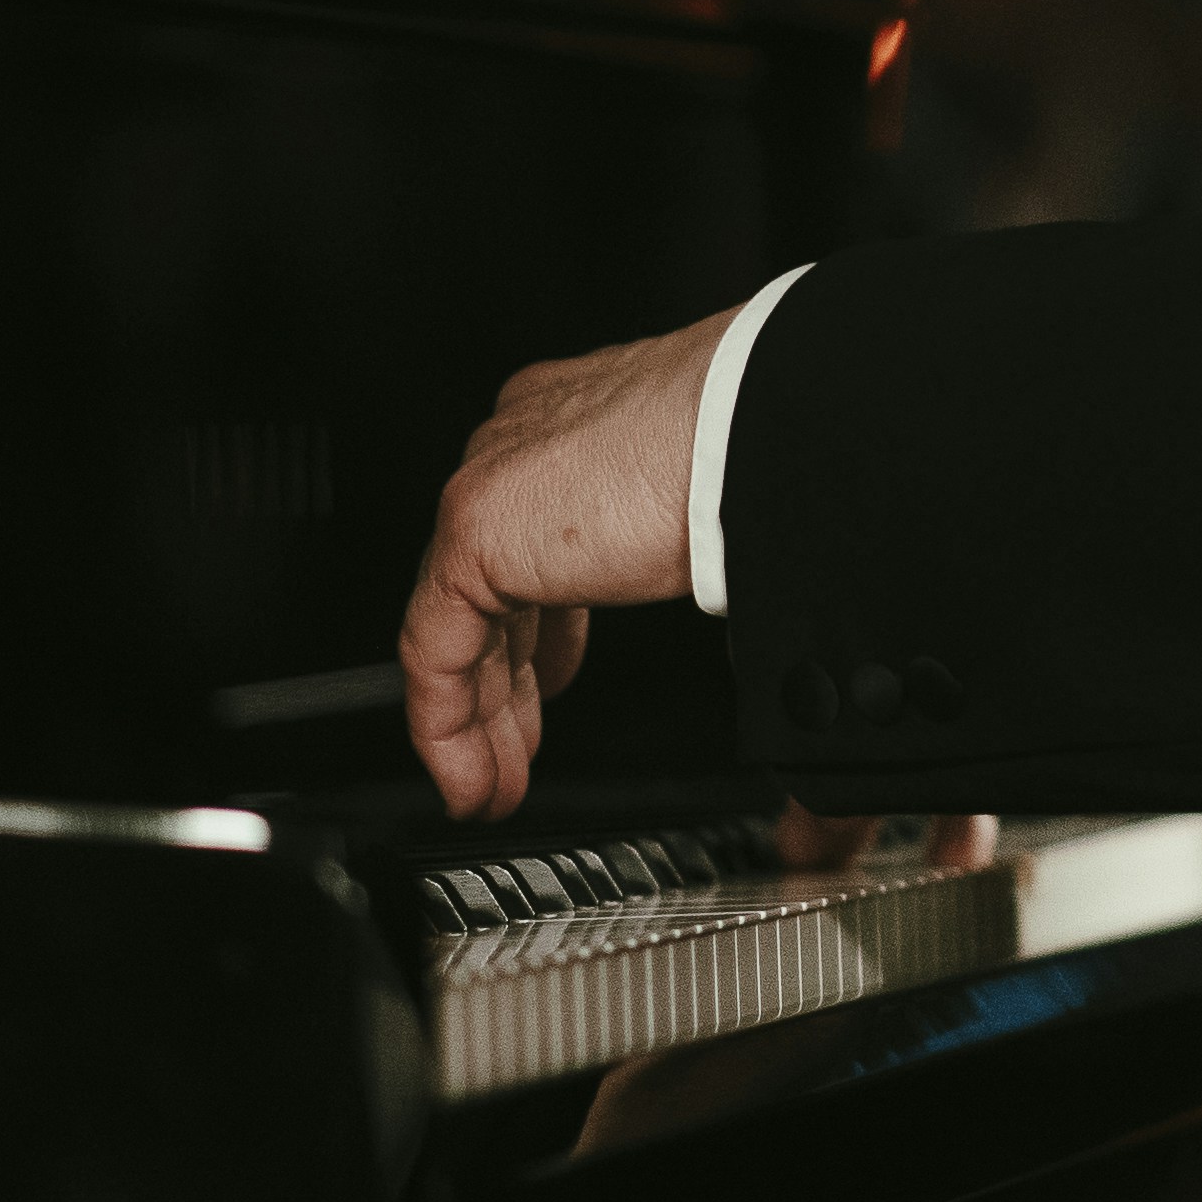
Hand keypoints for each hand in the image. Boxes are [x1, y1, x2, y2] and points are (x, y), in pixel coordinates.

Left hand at [400, 309, 732, 820]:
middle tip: (517, 748)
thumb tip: (756, 662)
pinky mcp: (474, 528)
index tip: (552, 680)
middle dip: (506, 682)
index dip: (541, 626)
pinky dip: (449, 723)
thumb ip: (696, 579)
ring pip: (455, 623)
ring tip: (494, 785)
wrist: (760, 417)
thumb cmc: (767, 446)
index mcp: (580, 427)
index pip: (533, 541)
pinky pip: (435, 649)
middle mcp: (524, 446)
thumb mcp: (715, 522)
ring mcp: (493, 480)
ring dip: (476, 718)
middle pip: (489, 587)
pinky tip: (472, 775)